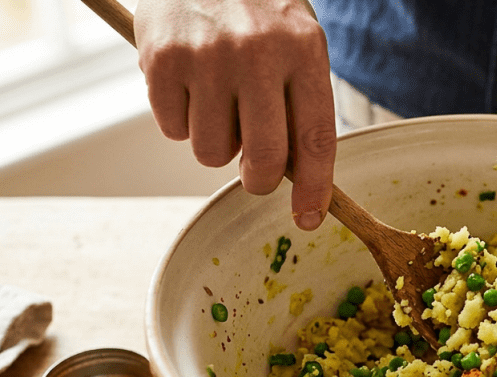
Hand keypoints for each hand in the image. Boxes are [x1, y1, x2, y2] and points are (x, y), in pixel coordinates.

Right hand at [134, 0, 335, 229]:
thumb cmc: (257, 11)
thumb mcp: (296, 42)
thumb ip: (301, 103)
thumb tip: (299, 179)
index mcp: (303, 50)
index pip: (316, 138)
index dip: (315, 188)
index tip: (309, 218)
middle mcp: (257, 53)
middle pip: (264, 158)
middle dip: (259, 180)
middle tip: (254, 173)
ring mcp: (207, 56)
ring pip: (212, 153)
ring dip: (216, 143)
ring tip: (218, 102)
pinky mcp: (162, 59)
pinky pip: (174, 129)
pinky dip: (181, 119)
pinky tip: (189, 84)